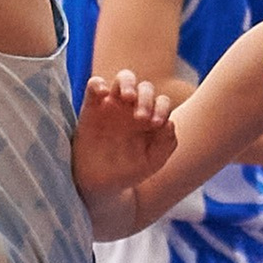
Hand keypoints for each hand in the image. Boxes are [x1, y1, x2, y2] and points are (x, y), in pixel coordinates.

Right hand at [74, 69, 175, 198]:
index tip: (155, 124)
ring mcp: (113, 104)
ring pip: (124, 78)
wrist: (101, 184)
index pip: (162, 101)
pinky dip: (98, 84)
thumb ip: (167, 144)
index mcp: (151, 118)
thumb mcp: (152, 162)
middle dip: (147, 98)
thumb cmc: (129, 170)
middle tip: (141, 118)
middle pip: (146, 88)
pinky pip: (95, 84)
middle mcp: (134, 107)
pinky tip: (103, 94)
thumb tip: (170, 123)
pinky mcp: (92, 106)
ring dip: (128, 83)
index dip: (162, 108)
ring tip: (128, 98)